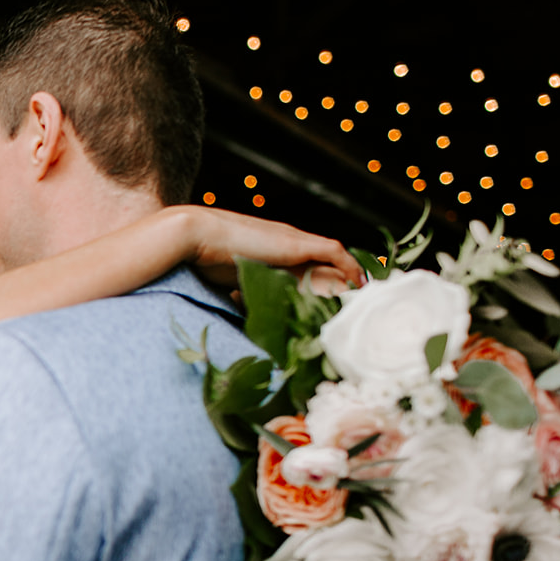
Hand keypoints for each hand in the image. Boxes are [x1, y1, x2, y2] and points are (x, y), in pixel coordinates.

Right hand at [169, 204, 362, 291]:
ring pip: (332, 260)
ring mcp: (293, 241)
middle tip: (356, 307)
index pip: (307, 267)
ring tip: (362, 299)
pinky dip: (349, 267)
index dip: (323, 285)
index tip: (333, 306)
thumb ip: (243, 299)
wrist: (197, 235)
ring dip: (348, 279)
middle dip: (341, 285)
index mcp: (271, 252)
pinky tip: (359, 284)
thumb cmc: (204, 260)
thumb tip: (249, 325)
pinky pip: (334, 253)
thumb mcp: (229, 283)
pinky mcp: (297, 243)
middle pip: (324, 265)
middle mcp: (286, 244)